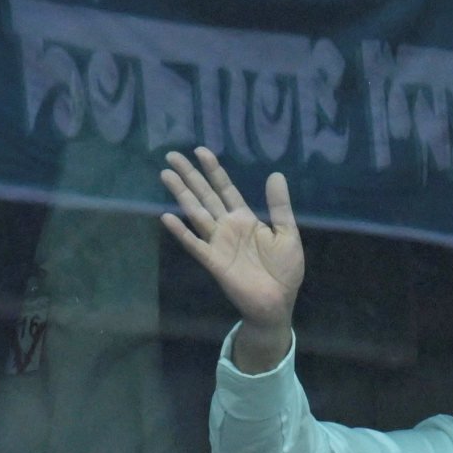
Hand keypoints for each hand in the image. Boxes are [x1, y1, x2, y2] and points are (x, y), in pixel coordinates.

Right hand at [158, 148, 306, 361]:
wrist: (278, 302)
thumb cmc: (284, 270)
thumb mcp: (287, 233)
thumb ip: (279, 206)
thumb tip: (276, 174)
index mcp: (245, 219)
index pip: (226, 189)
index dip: (214, 170)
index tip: (201, 151)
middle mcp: (228, 227)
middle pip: (205, 195)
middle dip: (190, 175)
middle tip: (171, 155)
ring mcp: (218, 243)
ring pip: (196, 213)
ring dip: (181, 194)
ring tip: (166, 175)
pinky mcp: (213, 261)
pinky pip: (195, 244)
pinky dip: (181, 231)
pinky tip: (168, 216)